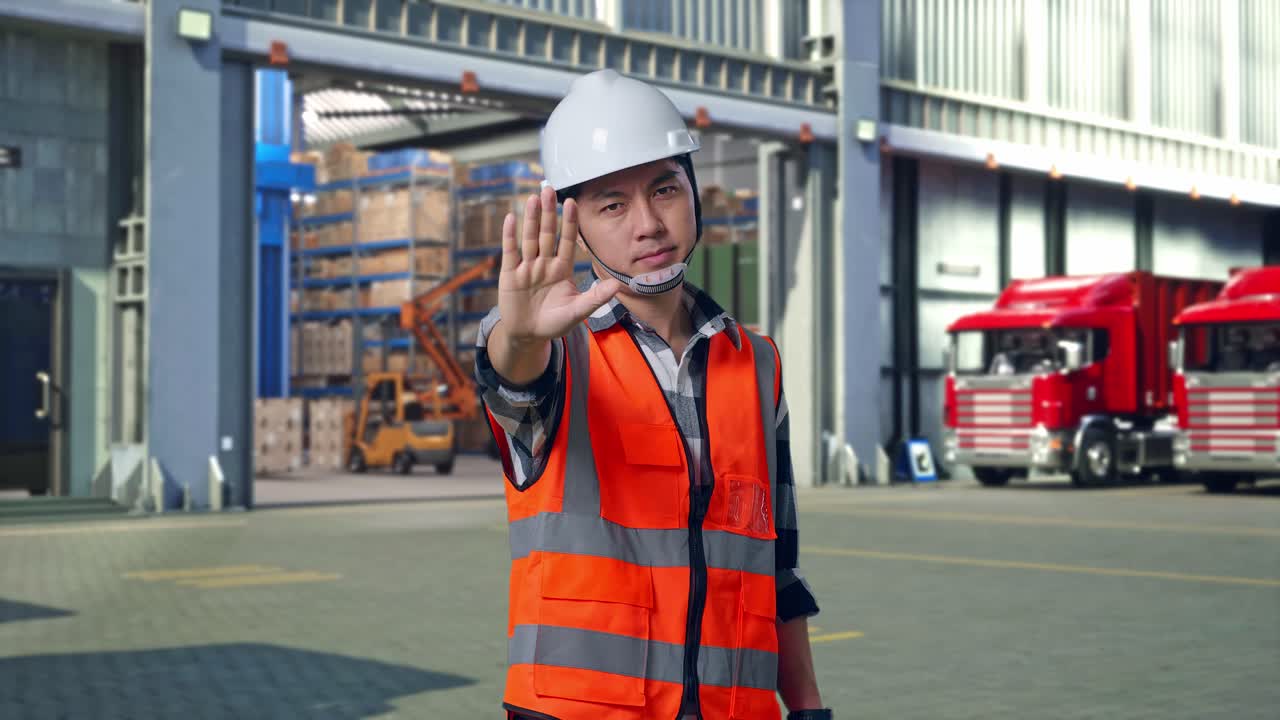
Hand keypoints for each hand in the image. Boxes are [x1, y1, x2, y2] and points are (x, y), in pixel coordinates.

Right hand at [497, 186, 623, 344]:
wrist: (529, 336)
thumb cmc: (555, 323)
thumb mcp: (577, 312)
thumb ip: (595, 298)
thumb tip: (618, 285)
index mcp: (561, 269)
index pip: (567, 241)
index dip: (569, 223)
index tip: (572, 203)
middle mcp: (544, 264)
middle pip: (546, 234)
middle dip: (548, 212)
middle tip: (549, 189)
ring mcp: (526, 267)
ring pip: (529, 238)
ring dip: (530, 219)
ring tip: (533, 198)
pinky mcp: (509, 275)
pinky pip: (510, 252)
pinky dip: (509, 236)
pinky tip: (511, 218)